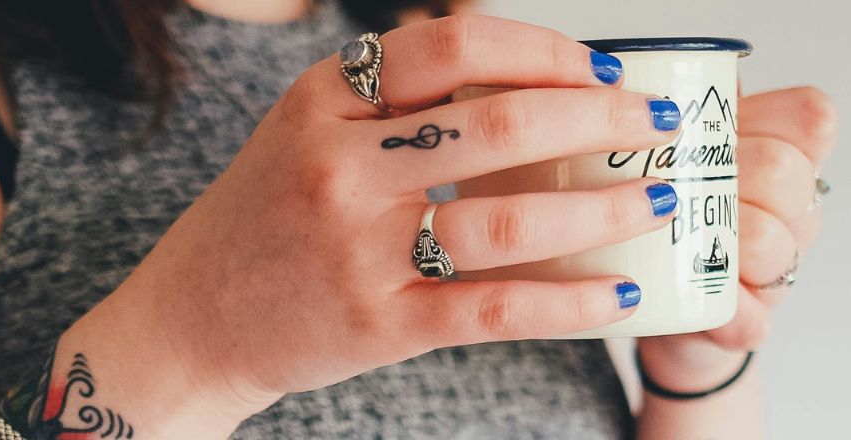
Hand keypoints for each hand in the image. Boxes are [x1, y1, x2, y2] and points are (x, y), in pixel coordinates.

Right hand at [47, 16, 687, 434]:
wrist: (190, 321)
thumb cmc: (264, 221)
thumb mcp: (304, 131)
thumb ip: (392, 102)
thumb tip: (527, 78)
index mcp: (322, 101)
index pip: (452, 46)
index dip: (544, 50)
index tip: (602, 69)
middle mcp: (338, 167)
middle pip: (498, 123)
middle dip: (598, 119)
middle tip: (654, 127)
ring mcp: (358, 249)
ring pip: (511, 217)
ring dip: (604, 207)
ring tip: (660, 199)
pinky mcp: (379, 324)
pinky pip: (496, 307)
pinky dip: (570, 302)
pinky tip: (618, 293)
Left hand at [637, 86, 837, 386]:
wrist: (656, 300)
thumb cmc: (671, 210)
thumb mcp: (678, 150)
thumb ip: (683, 109)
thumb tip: (660, 75)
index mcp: (782, 157)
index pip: (812, 118)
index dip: (770, 120)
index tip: (721, 131)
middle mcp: (793, 212)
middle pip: (785, 172)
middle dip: (729, 176)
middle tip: (679, 186)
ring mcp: (778, 269)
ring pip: (773, 242)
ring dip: (723, 238)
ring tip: (680, 237)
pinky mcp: (753, 322)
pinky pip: (753, 313)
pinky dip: (724, 305)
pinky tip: (701, 295)